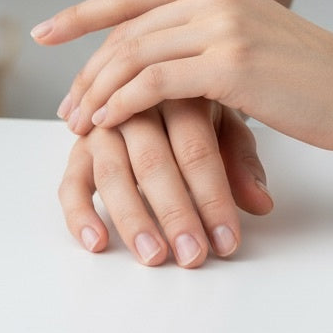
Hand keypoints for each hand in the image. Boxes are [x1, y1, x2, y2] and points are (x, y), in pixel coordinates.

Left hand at [32, 0, 332, 151]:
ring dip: (96, 89)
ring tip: (78, 121)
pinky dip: (122, 102)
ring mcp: (223, 25)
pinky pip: (156, 81)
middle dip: (86, 68)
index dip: (82, 14)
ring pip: (133, 53)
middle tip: (65, 105)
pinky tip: (106, 122)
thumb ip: (205, 41)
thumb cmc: (312, 78)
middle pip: (125, 27)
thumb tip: (155, 68)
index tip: (46, 32)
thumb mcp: (253, 40)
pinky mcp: (231, 64)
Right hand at [57, 98, 273, 266]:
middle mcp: (138, 107)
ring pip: (113, 173)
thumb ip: (242, 163)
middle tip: (193, 255)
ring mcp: (103, 127)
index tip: (227, 241)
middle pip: (154, 163)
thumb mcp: (226, 127)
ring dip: (132, 219)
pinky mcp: (77, 149)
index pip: (197, 151)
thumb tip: (261, 203)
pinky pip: (70, 183)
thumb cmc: (196, 109)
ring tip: (153, 256)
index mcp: (181, 94)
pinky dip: (80, 215)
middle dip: (176, 214)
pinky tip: (97, 243)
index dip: (213, 198)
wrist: (154, 75)